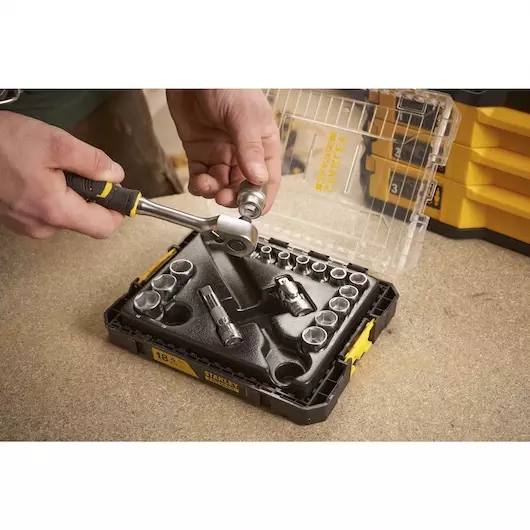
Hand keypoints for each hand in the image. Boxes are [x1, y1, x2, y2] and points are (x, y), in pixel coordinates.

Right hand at [0, 111, 124, 238]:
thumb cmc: (2, 143)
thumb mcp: (56, 143)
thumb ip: (93, 162)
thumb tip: (116, 176)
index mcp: (56, 211)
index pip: (105, 227)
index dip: (117, 209)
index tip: (116, 190)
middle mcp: (42, 226)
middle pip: (87, 220)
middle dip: (89, 194)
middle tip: (73, 167)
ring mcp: (27, 225)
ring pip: (66, 214)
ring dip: (67, 192)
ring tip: (47, 167)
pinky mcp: (17, 220)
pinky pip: (47, 211)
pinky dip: (49, 194)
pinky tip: (34, 174)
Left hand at [166, 89, 280, 213]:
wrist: (194, 71)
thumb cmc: (228, 83)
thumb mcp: (245, 116)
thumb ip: (250, 148)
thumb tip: (258, 178)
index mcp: (262, 144)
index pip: (268, 179)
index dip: (261, 198)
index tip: (253, 211)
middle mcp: (243, 152)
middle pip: (242, 186)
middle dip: (234, 196)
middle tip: (225, 198)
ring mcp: (221, 153)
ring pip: (221, 184)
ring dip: (214, 191)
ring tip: (208, 186)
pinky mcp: (200, 152)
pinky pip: (201, 176)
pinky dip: (199, 184)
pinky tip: (198, 182)